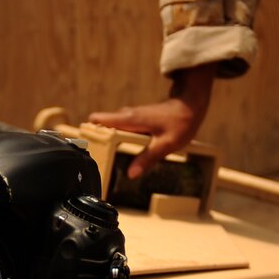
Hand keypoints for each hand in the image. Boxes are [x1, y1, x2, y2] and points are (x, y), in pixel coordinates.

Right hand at [87, 64, 216, 179]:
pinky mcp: (138, 118)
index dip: (89, 132)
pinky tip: (125, 151)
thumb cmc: (180, 122)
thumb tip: (131, 174)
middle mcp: (127, 115)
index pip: (98, 119)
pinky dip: (119, 138)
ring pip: (112, 127)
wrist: (190, 105)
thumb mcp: (165, 144)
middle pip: (101, 126)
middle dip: (97, 140)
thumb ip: (147, 159)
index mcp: (129, 120)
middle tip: (98, 159)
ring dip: (109, 140)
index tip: (87, 147)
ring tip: (108, 158)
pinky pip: (121, 128)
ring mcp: (132, 116)